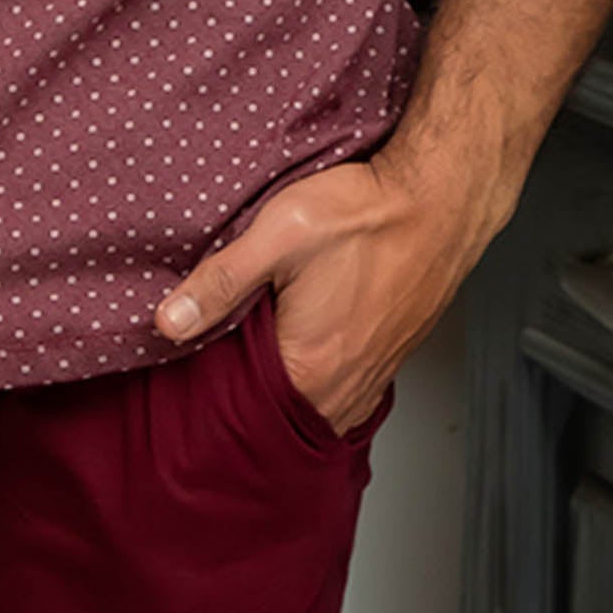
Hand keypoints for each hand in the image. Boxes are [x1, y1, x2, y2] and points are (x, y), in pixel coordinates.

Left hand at [153, 144, 497, 433]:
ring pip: (322, 407)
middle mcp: (349, 382)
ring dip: (293, 396)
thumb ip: (220, 282)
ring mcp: (377, 371)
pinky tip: (312, 357)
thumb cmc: (369, 213)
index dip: (219, 398)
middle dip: (255, 403)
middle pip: (287, 416)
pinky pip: (351, 390)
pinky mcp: (395, 353)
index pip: (249, 411)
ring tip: (265, 370)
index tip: (201, 379)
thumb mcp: (275, 236)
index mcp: (312, 366)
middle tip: (228, 376)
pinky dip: (326, 384)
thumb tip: (170, 321)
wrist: (441, 196)